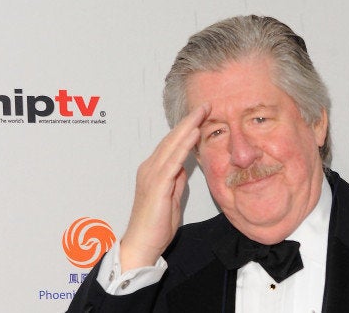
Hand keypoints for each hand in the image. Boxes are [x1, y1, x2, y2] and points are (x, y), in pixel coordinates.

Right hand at [120, 104, 209, 271]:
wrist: (143, 243)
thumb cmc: (157, 224)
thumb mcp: (171, 196)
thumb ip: (176, 179)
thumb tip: (184, 166)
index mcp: (153, 170)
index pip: (171, 143)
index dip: (186, 128)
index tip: (201, 115)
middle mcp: (150, 168)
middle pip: (171, 138)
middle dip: (189, 120)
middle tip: (205, 105)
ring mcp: (152, 175)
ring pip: (172, 145)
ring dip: (188, 127)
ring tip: (202, 113)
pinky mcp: (157, 185)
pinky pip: (172, 161)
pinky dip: (183, 146)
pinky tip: (194, 134)